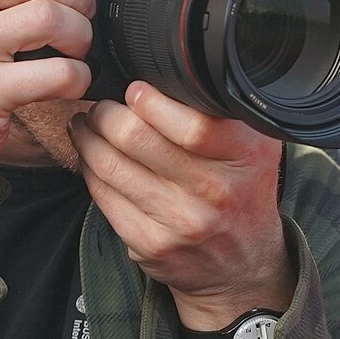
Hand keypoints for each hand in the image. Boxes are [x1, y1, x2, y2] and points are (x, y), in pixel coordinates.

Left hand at [69, 82, 291, 326]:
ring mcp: (182, 223)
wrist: (241, 265)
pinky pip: (103, 197)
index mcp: (246, 157)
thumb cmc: (242, 192)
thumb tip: (165, 72)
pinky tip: (89, 157)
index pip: (191, 123)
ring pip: (110, 166)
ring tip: (85, 124)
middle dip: (106, 113)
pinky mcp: (152, 245)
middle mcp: (216, 192)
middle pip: (137, 139)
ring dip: (87, 138)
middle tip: (100, 105)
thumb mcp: (254, 147)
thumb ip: (221, 113)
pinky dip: (88, 169)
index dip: (149, 101)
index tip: (134, 90)